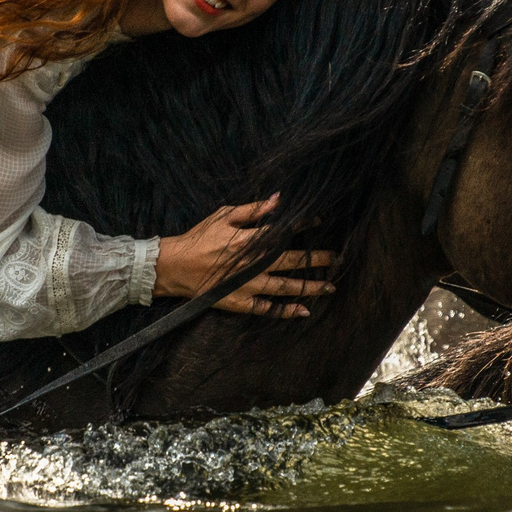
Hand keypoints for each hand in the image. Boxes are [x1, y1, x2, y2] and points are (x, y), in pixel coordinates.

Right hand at [153, 195, 338, 319]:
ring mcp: (248, 286)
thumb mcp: (223, 215)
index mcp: (249, 240)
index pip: (284, 231)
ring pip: (285, 287)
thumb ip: (252, 210)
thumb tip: (278, 200)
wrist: (174, 267)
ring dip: (310, 287)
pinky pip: (268, 309)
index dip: (305, 225)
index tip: (320, 221)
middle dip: (317, 259)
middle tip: (338, 259)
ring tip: (329, 287)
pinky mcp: (240, 303)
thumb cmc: (198, 238)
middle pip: (292, 261)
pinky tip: (303, 311)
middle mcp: (252, 264)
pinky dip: (286, 311)